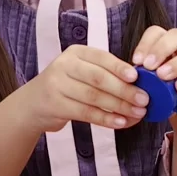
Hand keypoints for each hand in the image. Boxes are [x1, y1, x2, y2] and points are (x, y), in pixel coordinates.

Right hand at [19, 44, 148, 132]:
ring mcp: (57, 85)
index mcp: (75, 53)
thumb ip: (105, 74)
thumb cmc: (66, 87)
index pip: (101, 58)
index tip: (137, 77)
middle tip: (144, 100)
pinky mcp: (55, 105)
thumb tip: (139, 85)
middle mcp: (64, 65)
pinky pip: (85, 112)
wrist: (33, 104)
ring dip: (118, 106)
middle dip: (124, 90)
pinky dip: (105, 118)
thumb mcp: (81, 72)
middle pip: (98, 78)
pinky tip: (120, 122)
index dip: (119, 67)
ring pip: (93, 96)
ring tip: (137, 113)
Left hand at [132, 26, 176, 127]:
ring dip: (175, 64)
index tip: (136, 61)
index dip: (146, 43)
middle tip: (148, 65)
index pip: (157, 32)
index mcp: (170, 45)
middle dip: (161, 49)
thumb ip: (142, 72)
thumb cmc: (166, 92)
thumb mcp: (151, 80)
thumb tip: (124, 72)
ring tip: (162, 76)